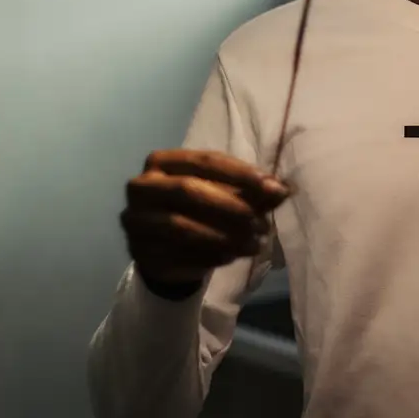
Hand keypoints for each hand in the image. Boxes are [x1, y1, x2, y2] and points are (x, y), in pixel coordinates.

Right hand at [120, 150, 291, 288]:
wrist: (166, 248)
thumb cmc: (199, 210)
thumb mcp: (226, 194)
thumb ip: (252, 190)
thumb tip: (282, 189)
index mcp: (162, 161)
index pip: (204, 160)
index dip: (240, 174)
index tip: (273, 188)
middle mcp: (141, 187)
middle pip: (188, 190)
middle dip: (230, 207)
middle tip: (261, 223)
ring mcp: (136, 221)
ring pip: (181, 226)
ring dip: (223, 236)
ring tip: (254, 244)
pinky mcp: (140, 253)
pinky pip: (177, 254)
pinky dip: (209, 256)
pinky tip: (232, 257)